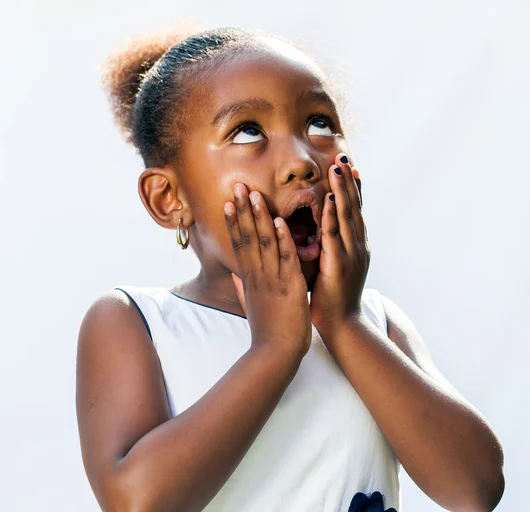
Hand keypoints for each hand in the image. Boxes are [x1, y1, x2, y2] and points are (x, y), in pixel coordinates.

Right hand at [225, 183, 311, 357]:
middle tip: (238, 186)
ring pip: (264, 243)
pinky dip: (282, 239)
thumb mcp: (250, 305)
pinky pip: (286, 258)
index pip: (239, 244)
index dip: (234, 222)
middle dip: (243, 210)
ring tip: (255, 195)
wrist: (274, 354)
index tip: (228, 202)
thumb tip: (235, 274)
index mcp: (250, 279)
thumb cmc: (265, 331)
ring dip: (260, 217)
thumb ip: (242, 286)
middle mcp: (258, 275)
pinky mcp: (289, 286)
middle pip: (248, 237)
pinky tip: (280, 221)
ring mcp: (272, 279)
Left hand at [310, 153, 369, 333]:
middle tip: (343, 156)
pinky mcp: (340, 263)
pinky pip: (335, 234)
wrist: (343, 325)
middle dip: (348, 180)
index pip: (355, 210)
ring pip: (347, 215)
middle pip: (353, 206)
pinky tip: (331, 198)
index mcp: (356, 245)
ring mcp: (351, 253)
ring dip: (342, 190)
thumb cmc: (334, 298)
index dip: (353, 187)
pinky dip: (334, 215)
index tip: (349, 166)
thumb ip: (331, 248)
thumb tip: (324, 235)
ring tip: (337, 167)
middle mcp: (358, 245)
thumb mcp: (335, 267)